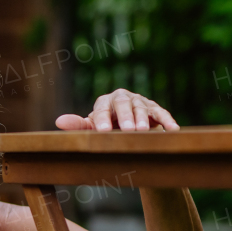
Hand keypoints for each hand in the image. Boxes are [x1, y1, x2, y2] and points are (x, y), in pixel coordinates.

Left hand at [55, 88, 178, 131]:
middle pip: (124, 104)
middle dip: (126, 117)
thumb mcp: (92, 129)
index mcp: (105, 102)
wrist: (125, 129)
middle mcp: (122, 98)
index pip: (102, 108)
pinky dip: (167, 120)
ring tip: (143, 131)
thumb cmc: (105, 128)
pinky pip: (161, 114)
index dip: (102, 119)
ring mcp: (140, 102)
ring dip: (143, 119)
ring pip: (142, 107)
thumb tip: (59, 122)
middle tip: (128, 130)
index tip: (102, 132)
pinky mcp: (155, 109)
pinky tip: (173, 130)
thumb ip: (78, 126)